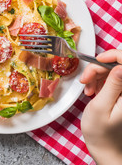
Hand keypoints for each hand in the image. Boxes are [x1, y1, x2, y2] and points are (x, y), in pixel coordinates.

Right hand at [80, 49, 121, 163]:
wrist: (105, 146)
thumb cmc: (101, 132)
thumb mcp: (101, 107)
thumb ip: (112, 85)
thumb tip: (120, 66)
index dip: (113, 56)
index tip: (97, 60)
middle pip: (118, 65)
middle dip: (99, 69)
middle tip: (85, 80)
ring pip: (112, 70)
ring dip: (97, 76)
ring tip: (88, 90)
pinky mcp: (121, 93)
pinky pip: (111, 78)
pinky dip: (99, 82)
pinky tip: (93, 91)